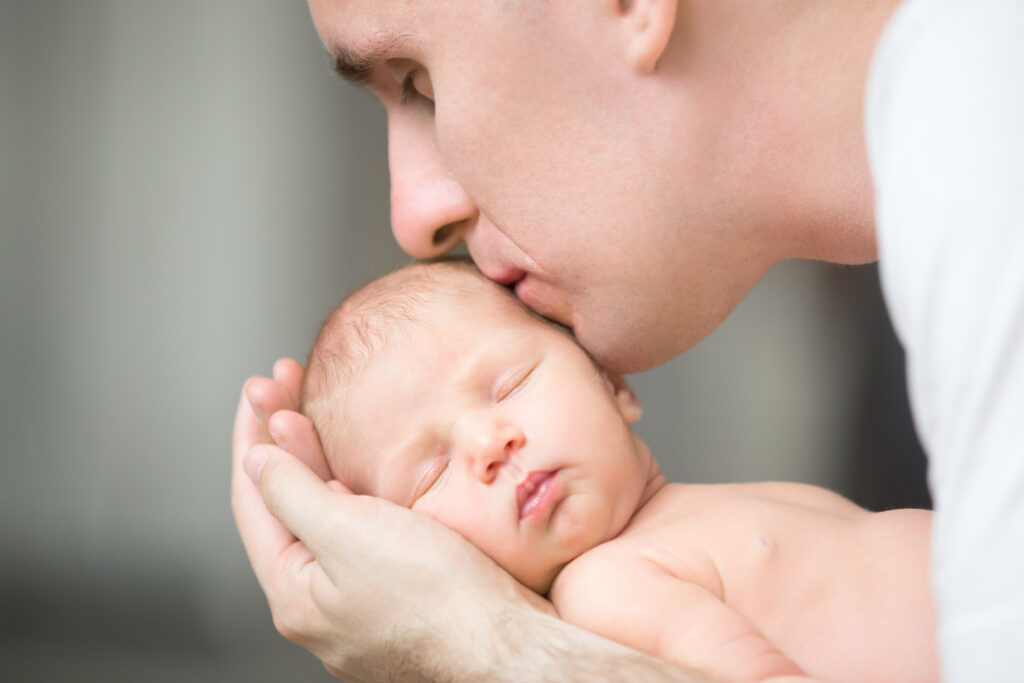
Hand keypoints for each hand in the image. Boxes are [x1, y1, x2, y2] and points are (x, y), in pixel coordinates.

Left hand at [231, 359, 554, 680]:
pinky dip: (351, 493)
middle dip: (284, 440)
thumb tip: (257, 461)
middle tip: (284, 385)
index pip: (254, 498)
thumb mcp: (349, 533)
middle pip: (287, 505)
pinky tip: (358, 474)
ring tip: (309, 415)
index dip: (253, 435)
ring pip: (324, 518)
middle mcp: (320, 602)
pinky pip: (359, 534)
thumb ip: (293, 492)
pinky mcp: (398, 595)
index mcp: (295, 592)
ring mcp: (359, 600)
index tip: (258, 388)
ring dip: (315, 462)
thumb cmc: (438, 600)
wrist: (510, 647)